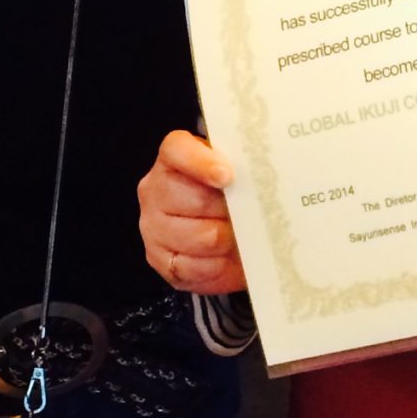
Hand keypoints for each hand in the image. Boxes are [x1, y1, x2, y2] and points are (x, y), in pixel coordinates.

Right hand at [138, 128, 244, 294]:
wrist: (226, 238)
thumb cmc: (233, 199)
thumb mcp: (239, 175)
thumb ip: (245, 169)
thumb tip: (264, 178)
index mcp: (173, 158)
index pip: (177, 150)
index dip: (201, 162)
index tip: (227, 176)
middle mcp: (155, 189)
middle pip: (196, 198)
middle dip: (229, 210)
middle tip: (249, 213)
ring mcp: (153, 226)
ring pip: (201, 237)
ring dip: (228, 240)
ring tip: (239, 236)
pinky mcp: (159, 260)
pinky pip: (194, 267)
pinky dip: (218, 266)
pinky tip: (226, 258)